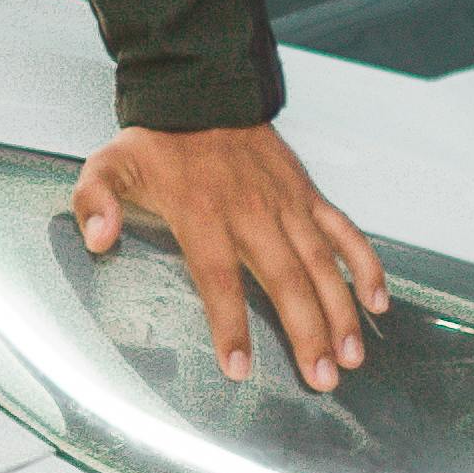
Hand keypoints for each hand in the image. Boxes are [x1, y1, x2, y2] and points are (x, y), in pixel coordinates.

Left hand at [72, 122, 389, 390]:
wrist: (203, 92)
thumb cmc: (157, 142)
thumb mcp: (109, 165)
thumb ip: (96, 200)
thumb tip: (96, 237)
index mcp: (202, 213)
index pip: (219, 279)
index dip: (230, 325)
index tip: (240, 368)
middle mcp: (252, 212)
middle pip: (285, 280)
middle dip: (306, 333)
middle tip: (321, 380)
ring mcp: (286, 204)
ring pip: (321, 264)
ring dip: (340, 312)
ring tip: (350, 358)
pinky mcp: (308, 195)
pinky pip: (344, 232)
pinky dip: (365, 265)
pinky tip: (378, 303)